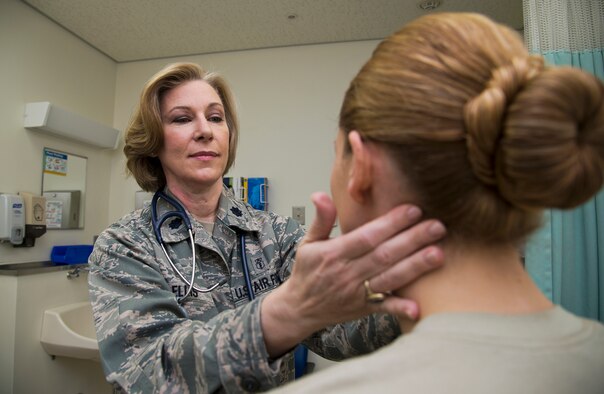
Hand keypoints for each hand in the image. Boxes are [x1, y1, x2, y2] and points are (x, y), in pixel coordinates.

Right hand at [261, 192, 444, 355]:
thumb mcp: (308, 242)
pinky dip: (400, 308)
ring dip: (415, 267)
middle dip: (412, 240)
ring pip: (390, 278)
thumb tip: (320, 194)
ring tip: (438, 253)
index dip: (390, 224)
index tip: (412, 210)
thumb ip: (321, 219)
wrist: (299, 309)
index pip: (366, 237)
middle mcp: (347, 273)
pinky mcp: (364, 308)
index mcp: (334, 254)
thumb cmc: (307, 272)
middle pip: (384, 255)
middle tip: (437, 226)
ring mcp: (357, 292)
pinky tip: (419, 306)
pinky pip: (384, 309)